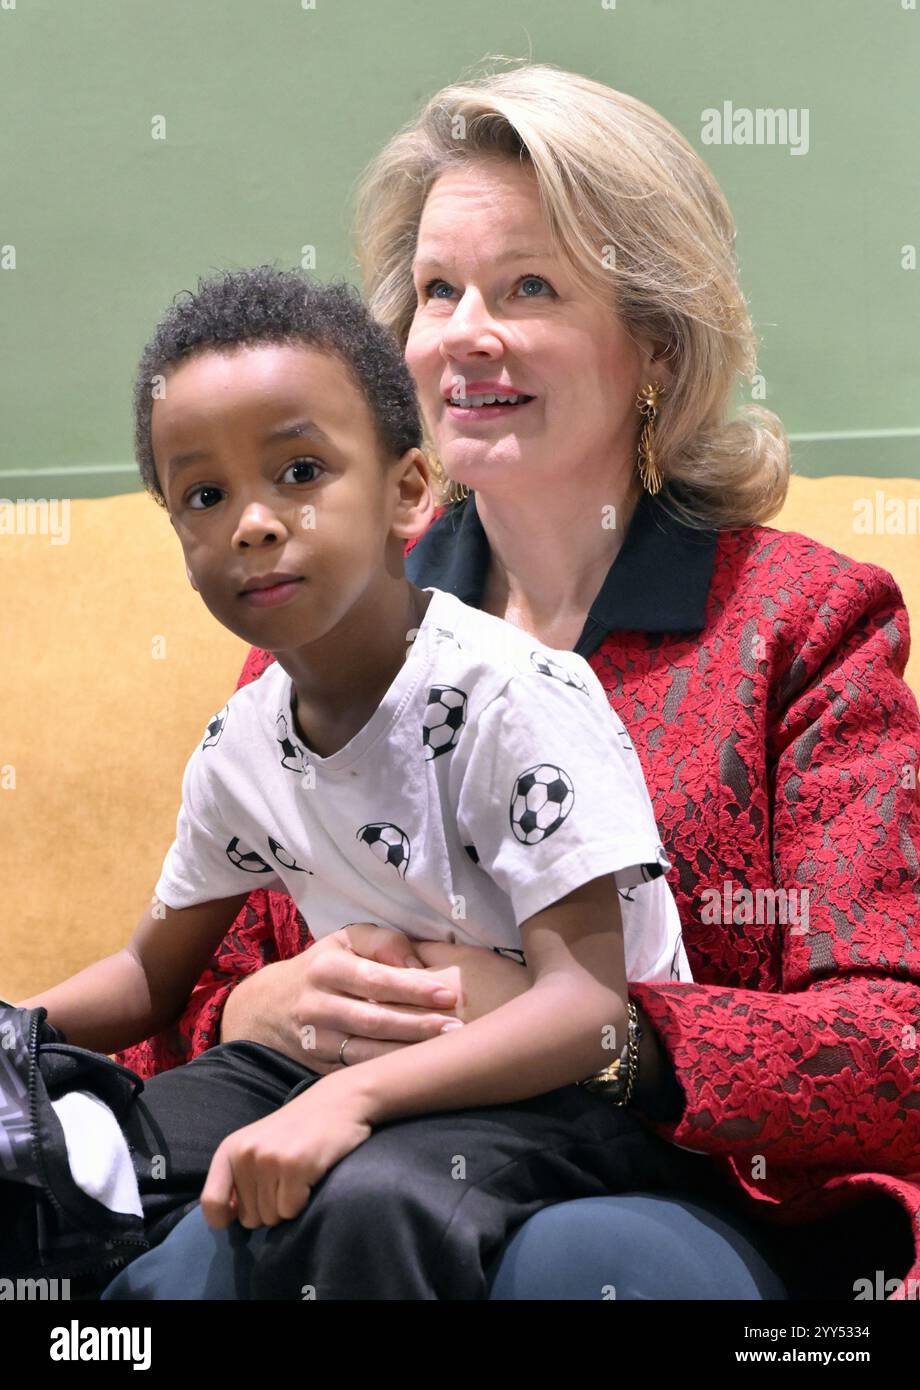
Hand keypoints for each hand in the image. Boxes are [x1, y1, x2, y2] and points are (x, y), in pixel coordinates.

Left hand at [200, 1077, 371, 1229]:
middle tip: (286, 1177)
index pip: (210, 1203)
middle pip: (249, 1218)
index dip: (226, 1218)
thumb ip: (239, 1176)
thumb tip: (226, 1218)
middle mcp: (245, 1153)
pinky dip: (303, 1200)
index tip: (243, 1212)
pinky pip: (291, 1210)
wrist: (340, 1101)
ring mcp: (270, 1159)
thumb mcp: (258, 1145)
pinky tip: (311, 1173)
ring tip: (299, 1173)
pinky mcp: (296, 1166)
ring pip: (272, 1217)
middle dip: (269, 1207)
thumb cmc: (298, 1129)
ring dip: (288, 1204)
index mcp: (229, 1149)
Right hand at [219, 922, 530, 1071]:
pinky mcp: (316, 1068)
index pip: (375, 979)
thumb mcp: (344, 941)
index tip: (449, 993)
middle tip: (456, 1028)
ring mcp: (313, 1042)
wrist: (265, 1008)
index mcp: (326, 968)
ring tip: (445, 1052)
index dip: (413, 987)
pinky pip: (355, 1073)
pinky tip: (415, 1072)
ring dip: (406, 1054)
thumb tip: (415, 963)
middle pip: (373, 1020)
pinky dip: (385, 1074)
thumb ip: (383, 942)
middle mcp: (316, 1005)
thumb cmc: (321, 968)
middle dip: (418, 1025)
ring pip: (364, 1053)